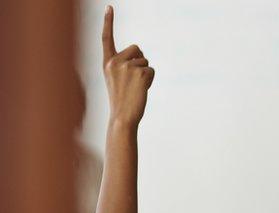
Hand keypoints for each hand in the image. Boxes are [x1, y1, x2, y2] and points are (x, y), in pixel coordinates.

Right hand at [102, 6, 154, 125]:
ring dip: (145, 73)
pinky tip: (141, 89)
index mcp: (106, 62)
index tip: (109, 6)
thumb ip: (124, 64)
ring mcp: (127, 67)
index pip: (106, 38)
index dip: (108, 21)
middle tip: (133, 80)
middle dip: (140, 61)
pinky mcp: (140, 73)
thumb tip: (142, 56)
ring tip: (135, 87)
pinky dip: (150, 80)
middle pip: (137, 49)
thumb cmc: (121, 99)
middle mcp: (114, 61)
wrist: (122, 116)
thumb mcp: (116, 78)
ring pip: (145, 61)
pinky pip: (152, 70)